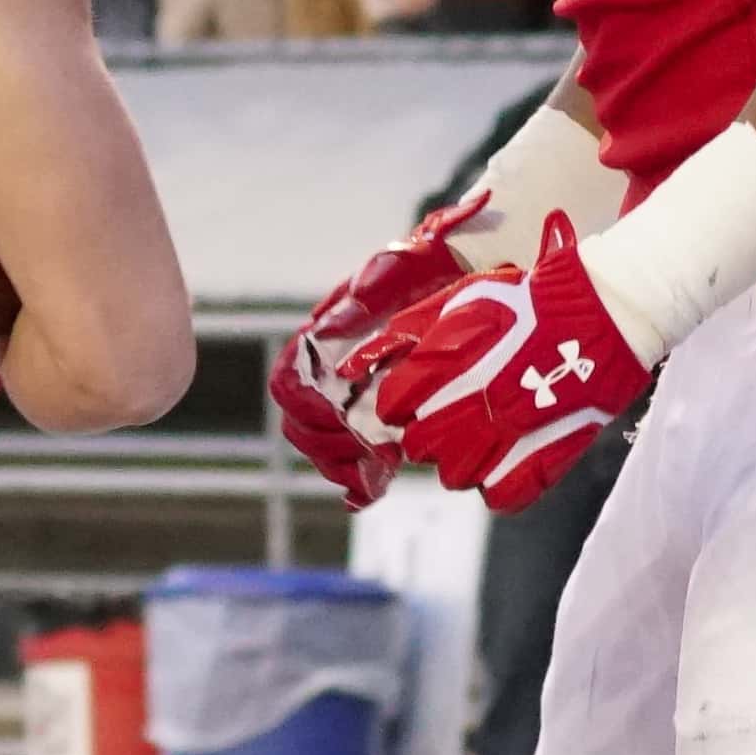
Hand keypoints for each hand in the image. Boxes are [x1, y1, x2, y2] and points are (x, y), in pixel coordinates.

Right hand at [271, 203, 490, 502]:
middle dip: (327, 445)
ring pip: (323, 447)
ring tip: (382, 465)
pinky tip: (372, 489)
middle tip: (372, 450)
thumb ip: (369, 293)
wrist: (468, 272)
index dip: (304, 407)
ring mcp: (354, 397)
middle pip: (299, 424)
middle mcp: (331, 371)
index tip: (339, 417)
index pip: (288, 382)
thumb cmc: (430, 265)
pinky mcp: (381, 418)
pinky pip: (355, 460)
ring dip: (343, 464)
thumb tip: (325, 326)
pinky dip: (359, 479)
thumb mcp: (402, 269)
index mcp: (324, 337)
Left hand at [343, 210, 643, 509]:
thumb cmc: (532, 301)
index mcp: (449, 360)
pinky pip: (500, 495)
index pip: (394, 405)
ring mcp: (509, 434)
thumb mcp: (466, 298)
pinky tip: (503, 461)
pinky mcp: (545, 457)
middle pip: (419, 445)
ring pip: (455, 476)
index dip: (400, 403)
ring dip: (458, 461)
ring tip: (478, 439)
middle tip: (447, 418)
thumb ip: (413, 328)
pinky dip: (496, 485)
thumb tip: (364, 356)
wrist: (603, 314)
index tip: (412, 399)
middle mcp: (472, 401)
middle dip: (426, 433)